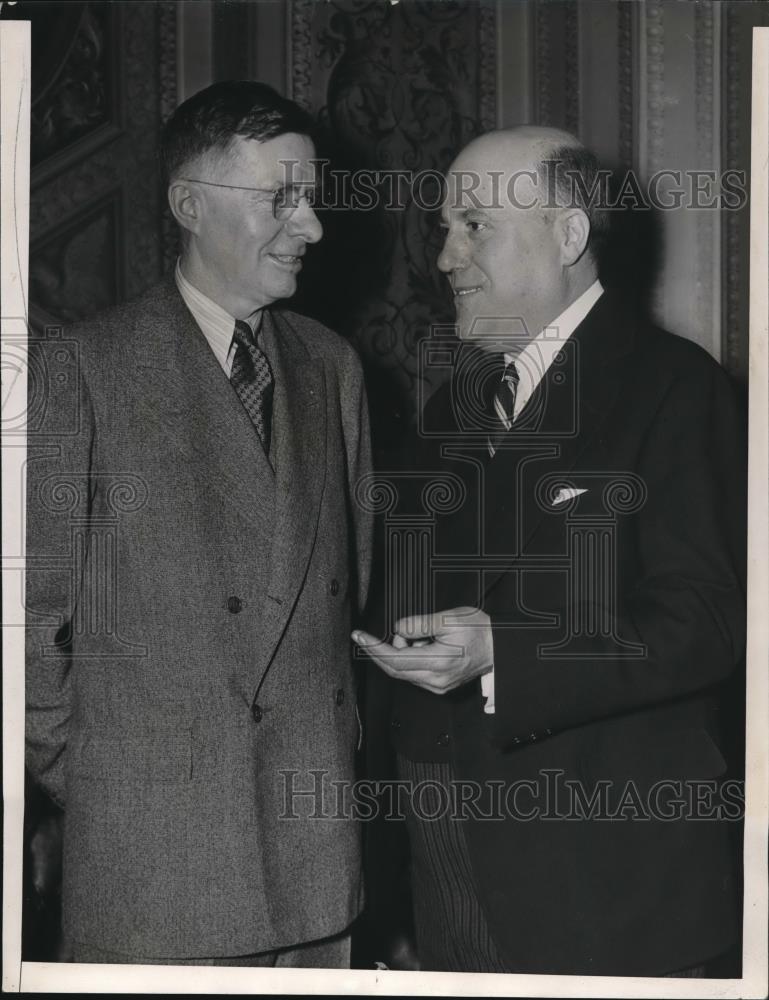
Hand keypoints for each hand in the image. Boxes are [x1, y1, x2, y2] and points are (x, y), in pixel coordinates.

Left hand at [352, 606, 492, 694]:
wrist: (500, 647)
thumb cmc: (480, 631)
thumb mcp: (449, 619)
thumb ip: (420, 624)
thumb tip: (398, 629)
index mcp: (438, 662)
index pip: (395, 658)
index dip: (374, 647)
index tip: (359, 636)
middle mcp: (436, 679)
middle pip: (394, 669)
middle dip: (379, 651)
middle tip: (367, 636)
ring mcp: (438, 685)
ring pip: (404, 671)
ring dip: (400, 652)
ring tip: (421, 635)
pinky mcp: (440, 685)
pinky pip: (414, 673)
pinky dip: (410, 658)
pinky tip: (424, 646)